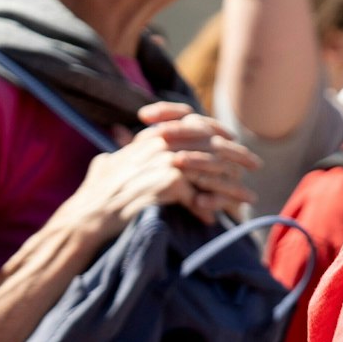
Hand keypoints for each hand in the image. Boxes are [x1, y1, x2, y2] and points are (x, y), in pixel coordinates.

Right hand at [68, 103, 259, 234]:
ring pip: (212, 170)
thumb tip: (117, 138)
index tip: (232, 138)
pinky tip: (215, 219)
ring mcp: (166, 160)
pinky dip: (208, 208)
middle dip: (236, 154)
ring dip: (231, 186)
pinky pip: (200, 194)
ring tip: (247, 198)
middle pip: (211, 142)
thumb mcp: (106, 164)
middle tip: (254, 164)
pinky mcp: (170, 181)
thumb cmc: (94, 194)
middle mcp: (160, 143)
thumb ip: (120, 149)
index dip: (215, 129)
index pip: (192, 122)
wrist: (88, 215)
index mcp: (150, 137)